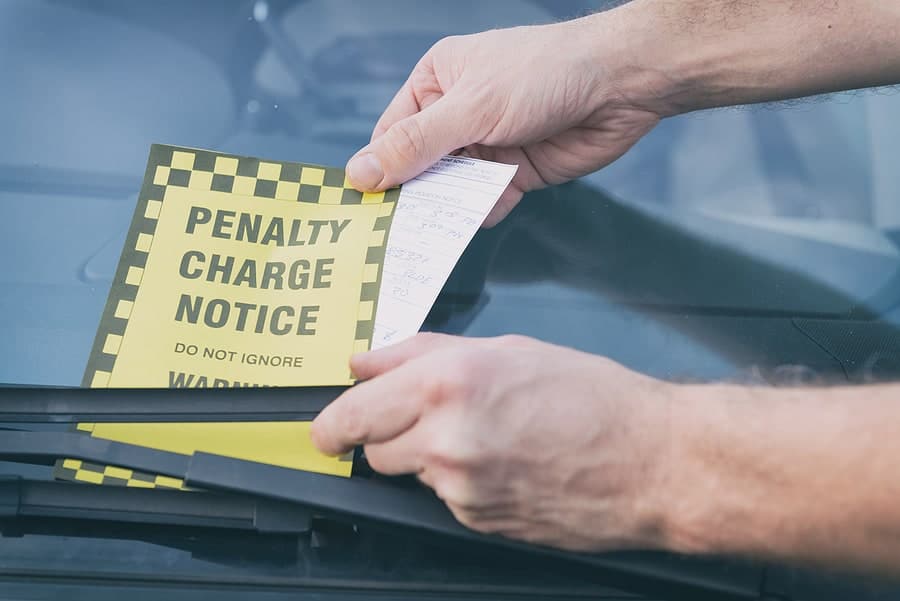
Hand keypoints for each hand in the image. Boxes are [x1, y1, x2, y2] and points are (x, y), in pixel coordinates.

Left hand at [311, 333, 677, 551]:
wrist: (652, 461)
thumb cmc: (591, 394)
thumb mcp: (505, 348)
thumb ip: (420, 352)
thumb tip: (364, 363)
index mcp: (447, 382)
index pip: (349, 415)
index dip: (332, 424)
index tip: (331, 427)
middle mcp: (445, 438)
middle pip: (372, 450)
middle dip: (389, 434)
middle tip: (432, 417)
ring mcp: (460, 488)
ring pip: (409, 475)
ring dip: (428, 458)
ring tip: (488, 436)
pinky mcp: (478, 522)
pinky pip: (446, 499)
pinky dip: (462, 483)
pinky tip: (506, 463)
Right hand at [345, 15, 663, 225]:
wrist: (620, 86)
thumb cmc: (543, 74)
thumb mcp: (470, 107)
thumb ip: (416, 144)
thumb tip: (360, 174)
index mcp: (436, 84)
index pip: (391, 135)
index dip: (378, 170)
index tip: (367, 209)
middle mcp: (456, 116)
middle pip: (418, 168)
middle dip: (413, 196)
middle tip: (396, 233)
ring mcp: (485, 146)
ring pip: (450, 189)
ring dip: (447, 208)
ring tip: (434, 233)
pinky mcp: (513, 173)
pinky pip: (485, 201)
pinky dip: (483, 211)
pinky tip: (485, 214)